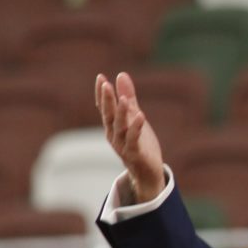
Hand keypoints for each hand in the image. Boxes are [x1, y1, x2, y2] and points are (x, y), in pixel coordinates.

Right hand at [95, 72, 164, 202]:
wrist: (147, 172)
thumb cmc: (140, 143)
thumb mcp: (135, 116)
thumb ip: (129, 97)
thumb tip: (121, 75)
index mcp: (112, 126)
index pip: (104, 108)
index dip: (102, 94)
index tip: (101, 77)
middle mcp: (114, 135)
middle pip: (108, 116)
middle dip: (107, 100)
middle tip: (105, 83)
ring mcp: (123, 145)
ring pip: (120, 127)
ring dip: (121, 113)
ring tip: (124, 99)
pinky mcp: (134, 153)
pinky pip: (134, 139)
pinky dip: (136, 128)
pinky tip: (140, 115)